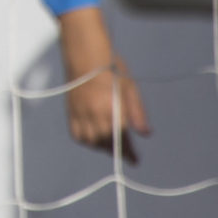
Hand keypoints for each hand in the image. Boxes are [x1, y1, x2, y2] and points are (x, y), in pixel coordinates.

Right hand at [56, 7, 149, 164]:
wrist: (84, 56)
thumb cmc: (111, 69)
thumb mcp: (130, 88)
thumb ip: (138, 113)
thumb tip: (146, 133)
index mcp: (112, 107)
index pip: (122, 138)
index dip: (129, 153)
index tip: (135, 161)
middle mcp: (95, 113)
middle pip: (106, 143)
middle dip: (117, 150)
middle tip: (125, 151)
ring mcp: (81, 113)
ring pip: (92, 142)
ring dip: (102, 146)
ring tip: (111, 143)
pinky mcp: (71, 112)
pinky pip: (78, 136)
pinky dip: (87, 141)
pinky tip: (95, 137)